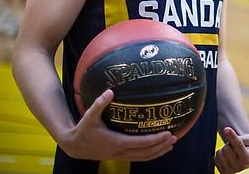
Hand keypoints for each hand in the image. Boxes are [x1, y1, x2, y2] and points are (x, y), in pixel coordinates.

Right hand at [60, 89, 176, 160]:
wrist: (74, 146)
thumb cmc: (83, 129)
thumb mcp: (90, 116)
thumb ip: (100, 103)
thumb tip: (110, 91)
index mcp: (116, 142)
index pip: (141, 143)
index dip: (156, 139)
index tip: (168, 133)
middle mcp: (119, 152)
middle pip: (145, 153)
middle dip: (161, 146)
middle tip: (175, 137)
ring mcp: (120, 156)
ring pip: (143, 158)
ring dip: (158, 152)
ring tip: (171, 144)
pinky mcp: (119, 157)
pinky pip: (138, 158)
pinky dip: (150, 155)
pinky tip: (158, 149)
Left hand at [214, 126, 248, 173]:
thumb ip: (239, 137)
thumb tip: (226, 130)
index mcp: (247, 158)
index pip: (238, 145)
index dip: (232, 136)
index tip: (226, 129)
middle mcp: (239, 166)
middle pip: (226, 148)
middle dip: (229, 144)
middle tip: (235, 146)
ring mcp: (231, 171)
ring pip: (219, 153)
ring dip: (224, 150)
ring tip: (232, 152)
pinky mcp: (223, 172)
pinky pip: (215, 159)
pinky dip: (220, 156)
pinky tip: (227, 157)